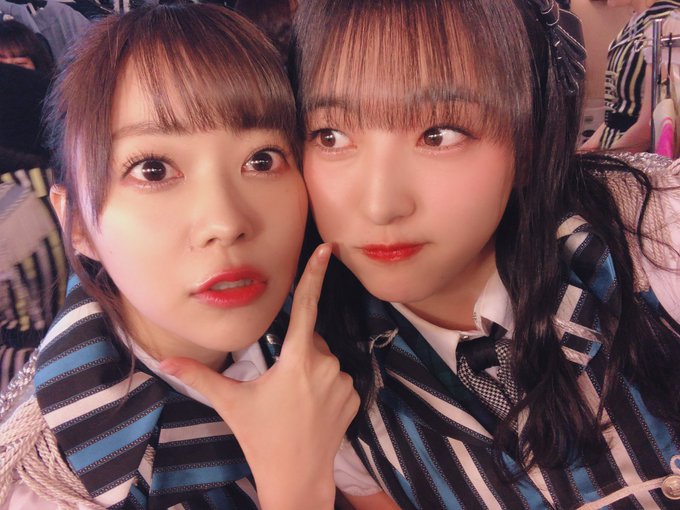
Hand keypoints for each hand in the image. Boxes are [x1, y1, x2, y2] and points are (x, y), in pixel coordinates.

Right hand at [160, 244, 359, 509]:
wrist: (297, 477)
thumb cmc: (260, 438)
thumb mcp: (230, 403)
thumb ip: (200, 377)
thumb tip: (165, 362)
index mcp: (297, 360)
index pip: (306, 307)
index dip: (314, 275)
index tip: (326, 250)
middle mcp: (326, 365)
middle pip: (309, 342)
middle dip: (296, 353)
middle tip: (279, 387)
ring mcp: (344, 382)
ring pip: (325, 361)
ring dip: (311, 371)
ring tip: (294, 403)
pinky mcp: (355, 397)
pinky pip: (339, 379)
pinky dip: (326, 387)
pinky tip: (312, 411)